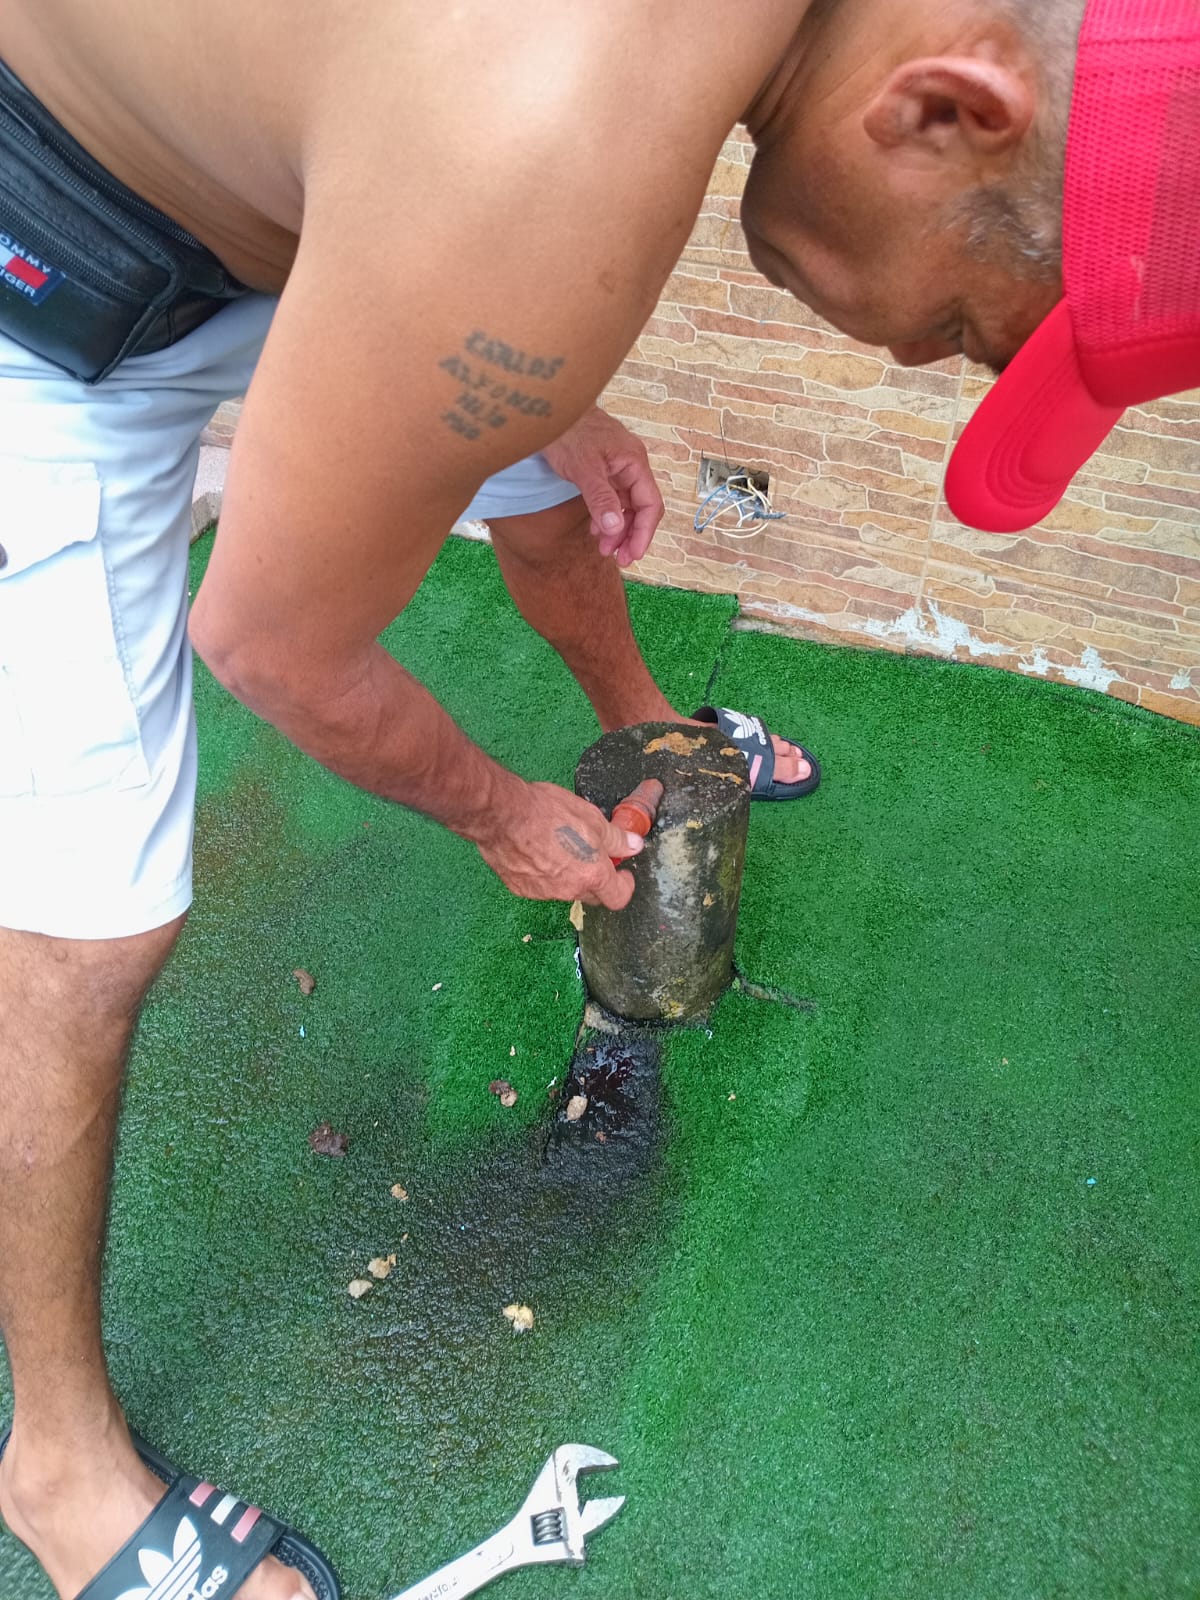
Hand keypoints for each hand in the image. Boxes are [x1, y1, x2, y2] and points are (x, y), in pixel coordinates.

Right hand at [475, 781, 644, 906]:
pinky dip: (543, 873)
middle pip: (591, 895)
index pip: (618, 898)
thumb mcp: (591, 817)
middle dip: (597, 879)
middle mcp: (568, 890)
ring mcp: (542, 892)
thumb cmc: (546, 811)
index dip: (625, 886)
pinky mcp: (519, 888)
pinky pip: (539, 886)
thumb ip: (615, 837)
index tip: (623, 874)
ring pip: (564, 890)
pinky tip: (535, 850)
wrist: (502, 814)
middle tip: (592, 855)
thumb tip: (633, 845)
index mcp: (591, 874)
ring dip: (568, 875)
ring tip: (558, 846)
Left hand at [540, 407, 664, 566]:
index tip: (633, 555)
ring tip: (604, 549)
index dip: (644, 533)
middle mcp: (631, 465)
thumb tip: (616, 527)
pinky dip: (607, 517)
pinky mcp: (604, 469)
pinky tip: (597, 531)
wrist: (550, 410)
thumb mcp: (583, 468)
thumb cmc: (567, 430)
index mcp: (634, 462)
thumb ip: (600, 498)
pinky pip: (613, 499)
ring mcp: (618, 467)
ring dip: (618, 529)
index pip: (651, 505)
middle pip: (641, 508)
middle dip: (631, 536)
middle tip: (619, 559)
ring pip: (626, 506)